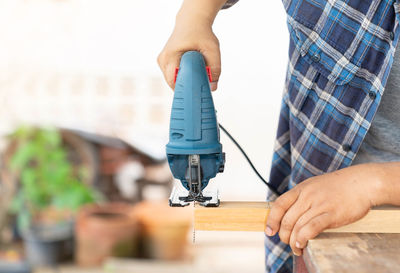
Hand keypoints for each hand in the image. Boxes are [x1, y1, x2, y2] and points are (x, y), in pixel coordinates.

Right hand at [157, 4, 221, 90]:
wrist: (192, 22)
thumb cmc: (201, 34)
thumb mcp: (212, 49)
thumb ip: (215, 69)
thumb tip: (212, 88)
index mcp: (171, 55)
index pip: (173, 81)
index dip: (185, 90)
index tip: (196, 94)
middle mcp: (163, 59)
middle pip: (173, 84)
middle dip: (186, 87)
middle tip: (200, 87)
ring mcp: (162, 62)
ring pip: (172, 82)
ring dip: (184, 82)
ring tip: (196, 74)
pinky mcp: (164, 63)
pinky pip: (172, 77)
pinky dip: (182, 77)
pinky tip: (190, 71)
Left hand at [265, 163, 383, 255]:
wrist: (361, 182)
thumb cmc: (339, 186)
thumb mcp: (314, 185)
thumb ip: (302, 197)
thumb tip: (290, 213)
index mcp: (301, 189)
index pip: (279, 205)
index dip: (272, 220)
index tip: (269, 231)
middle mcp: (307, 196)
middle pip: (287, 219)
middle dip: (284, 235)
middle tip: (287, 243)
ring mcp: (319, 205)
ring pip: (298, 226)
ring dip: (294, 241)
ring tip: (297, 249)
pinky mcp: (331, 214)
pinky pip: (312, 227)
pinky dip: (304, 237)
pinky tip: (303, 243)